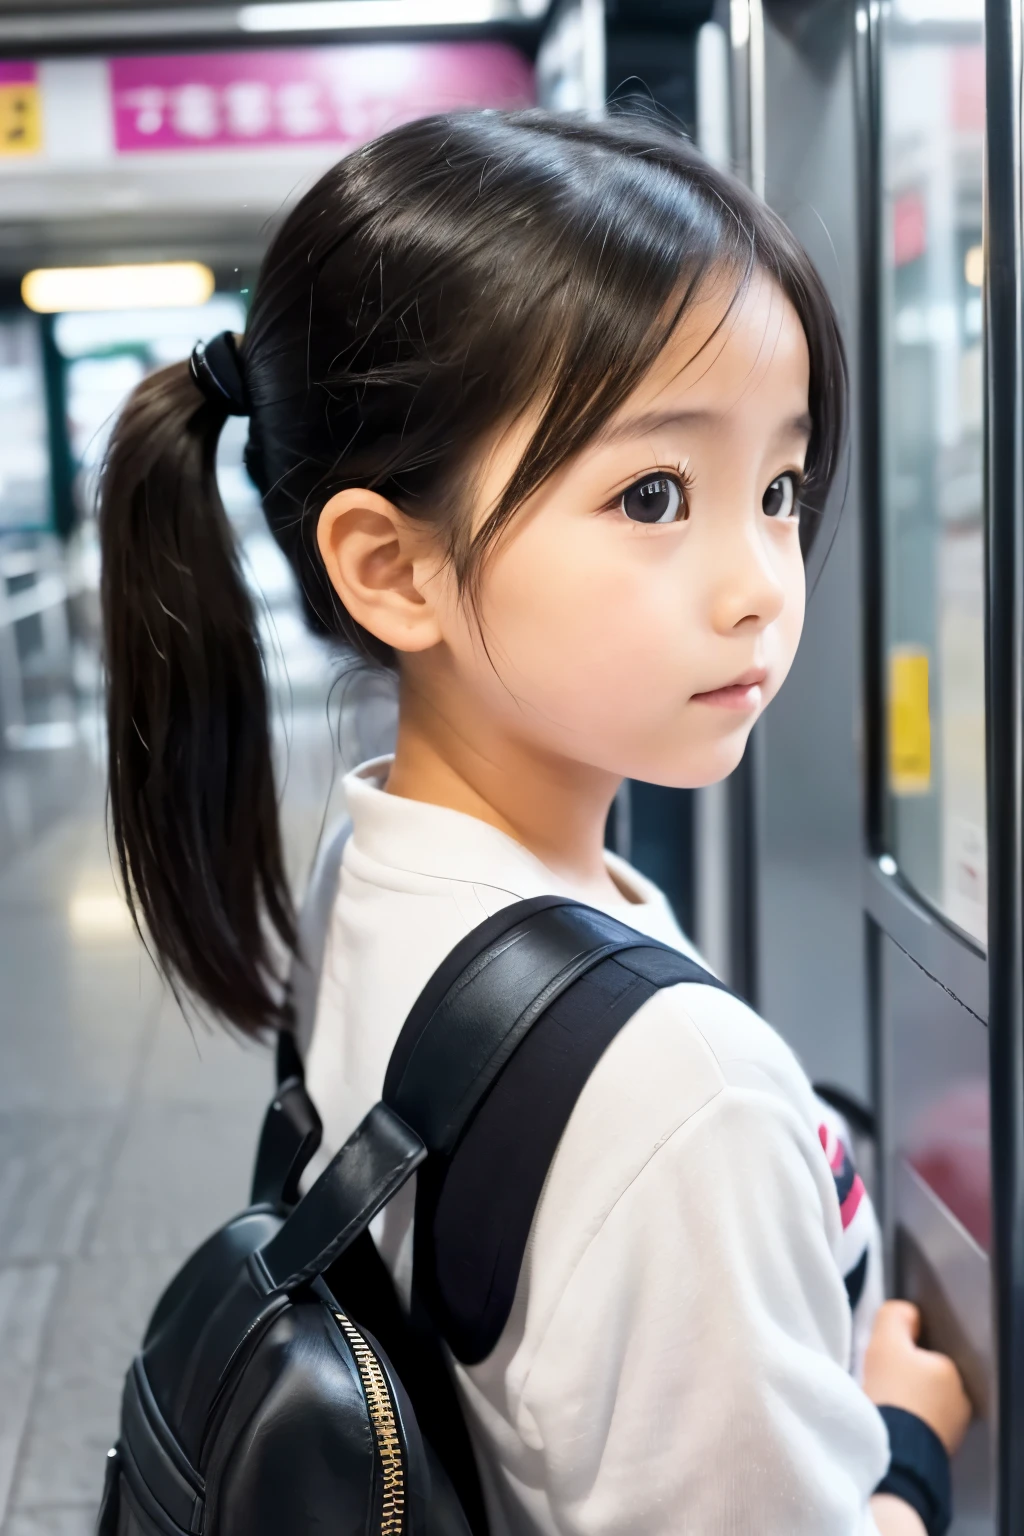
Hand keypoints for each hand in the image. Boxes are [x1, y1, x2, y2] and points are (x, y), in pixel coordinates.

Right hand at [863, 1300, 971, 1455]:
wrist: (894, 1451)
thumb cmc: (892, 1393)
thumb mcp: (887, 1342)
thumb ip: (896, 1317)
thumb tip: (907, 1313)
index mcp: (950, 1370)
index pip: (924, 1351)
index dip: (900, 1352)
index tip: (882, 1361)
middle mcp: (958, 1400)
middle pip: (925, 1379)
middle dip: (905, 1379)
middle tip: (880, 1383)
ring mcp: (951, 1429)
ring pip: (923, 1405)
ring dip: (906, 1404)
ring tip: (882, 1406)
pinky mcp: (938, 1452)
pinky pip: (919, 1429)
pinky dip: (905, 1425)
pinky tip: (888, 1424)